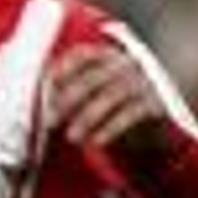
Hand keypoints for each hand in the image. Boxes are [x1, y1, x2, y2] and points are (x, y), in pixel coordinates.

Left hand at [46, 43, 177, 163]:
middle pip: (93, 78)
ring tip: (71, 137)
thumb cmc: (113, 110)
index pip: (83, 55)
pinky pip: (131, 114)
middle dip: (68, 99)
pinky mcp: (155, 104)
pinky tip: (96, 143)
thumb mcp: (92, 97)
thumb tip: (41, 108)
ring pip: (111, 95)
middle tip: (50, 121)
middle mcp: (125, 65)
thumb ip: (69, 95)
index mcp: (107, 57)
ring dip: (87, 118)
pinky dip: (110, 128)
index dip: (64, 67)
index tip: (47, 84)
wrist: (154, 127)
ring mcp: (142, 82)